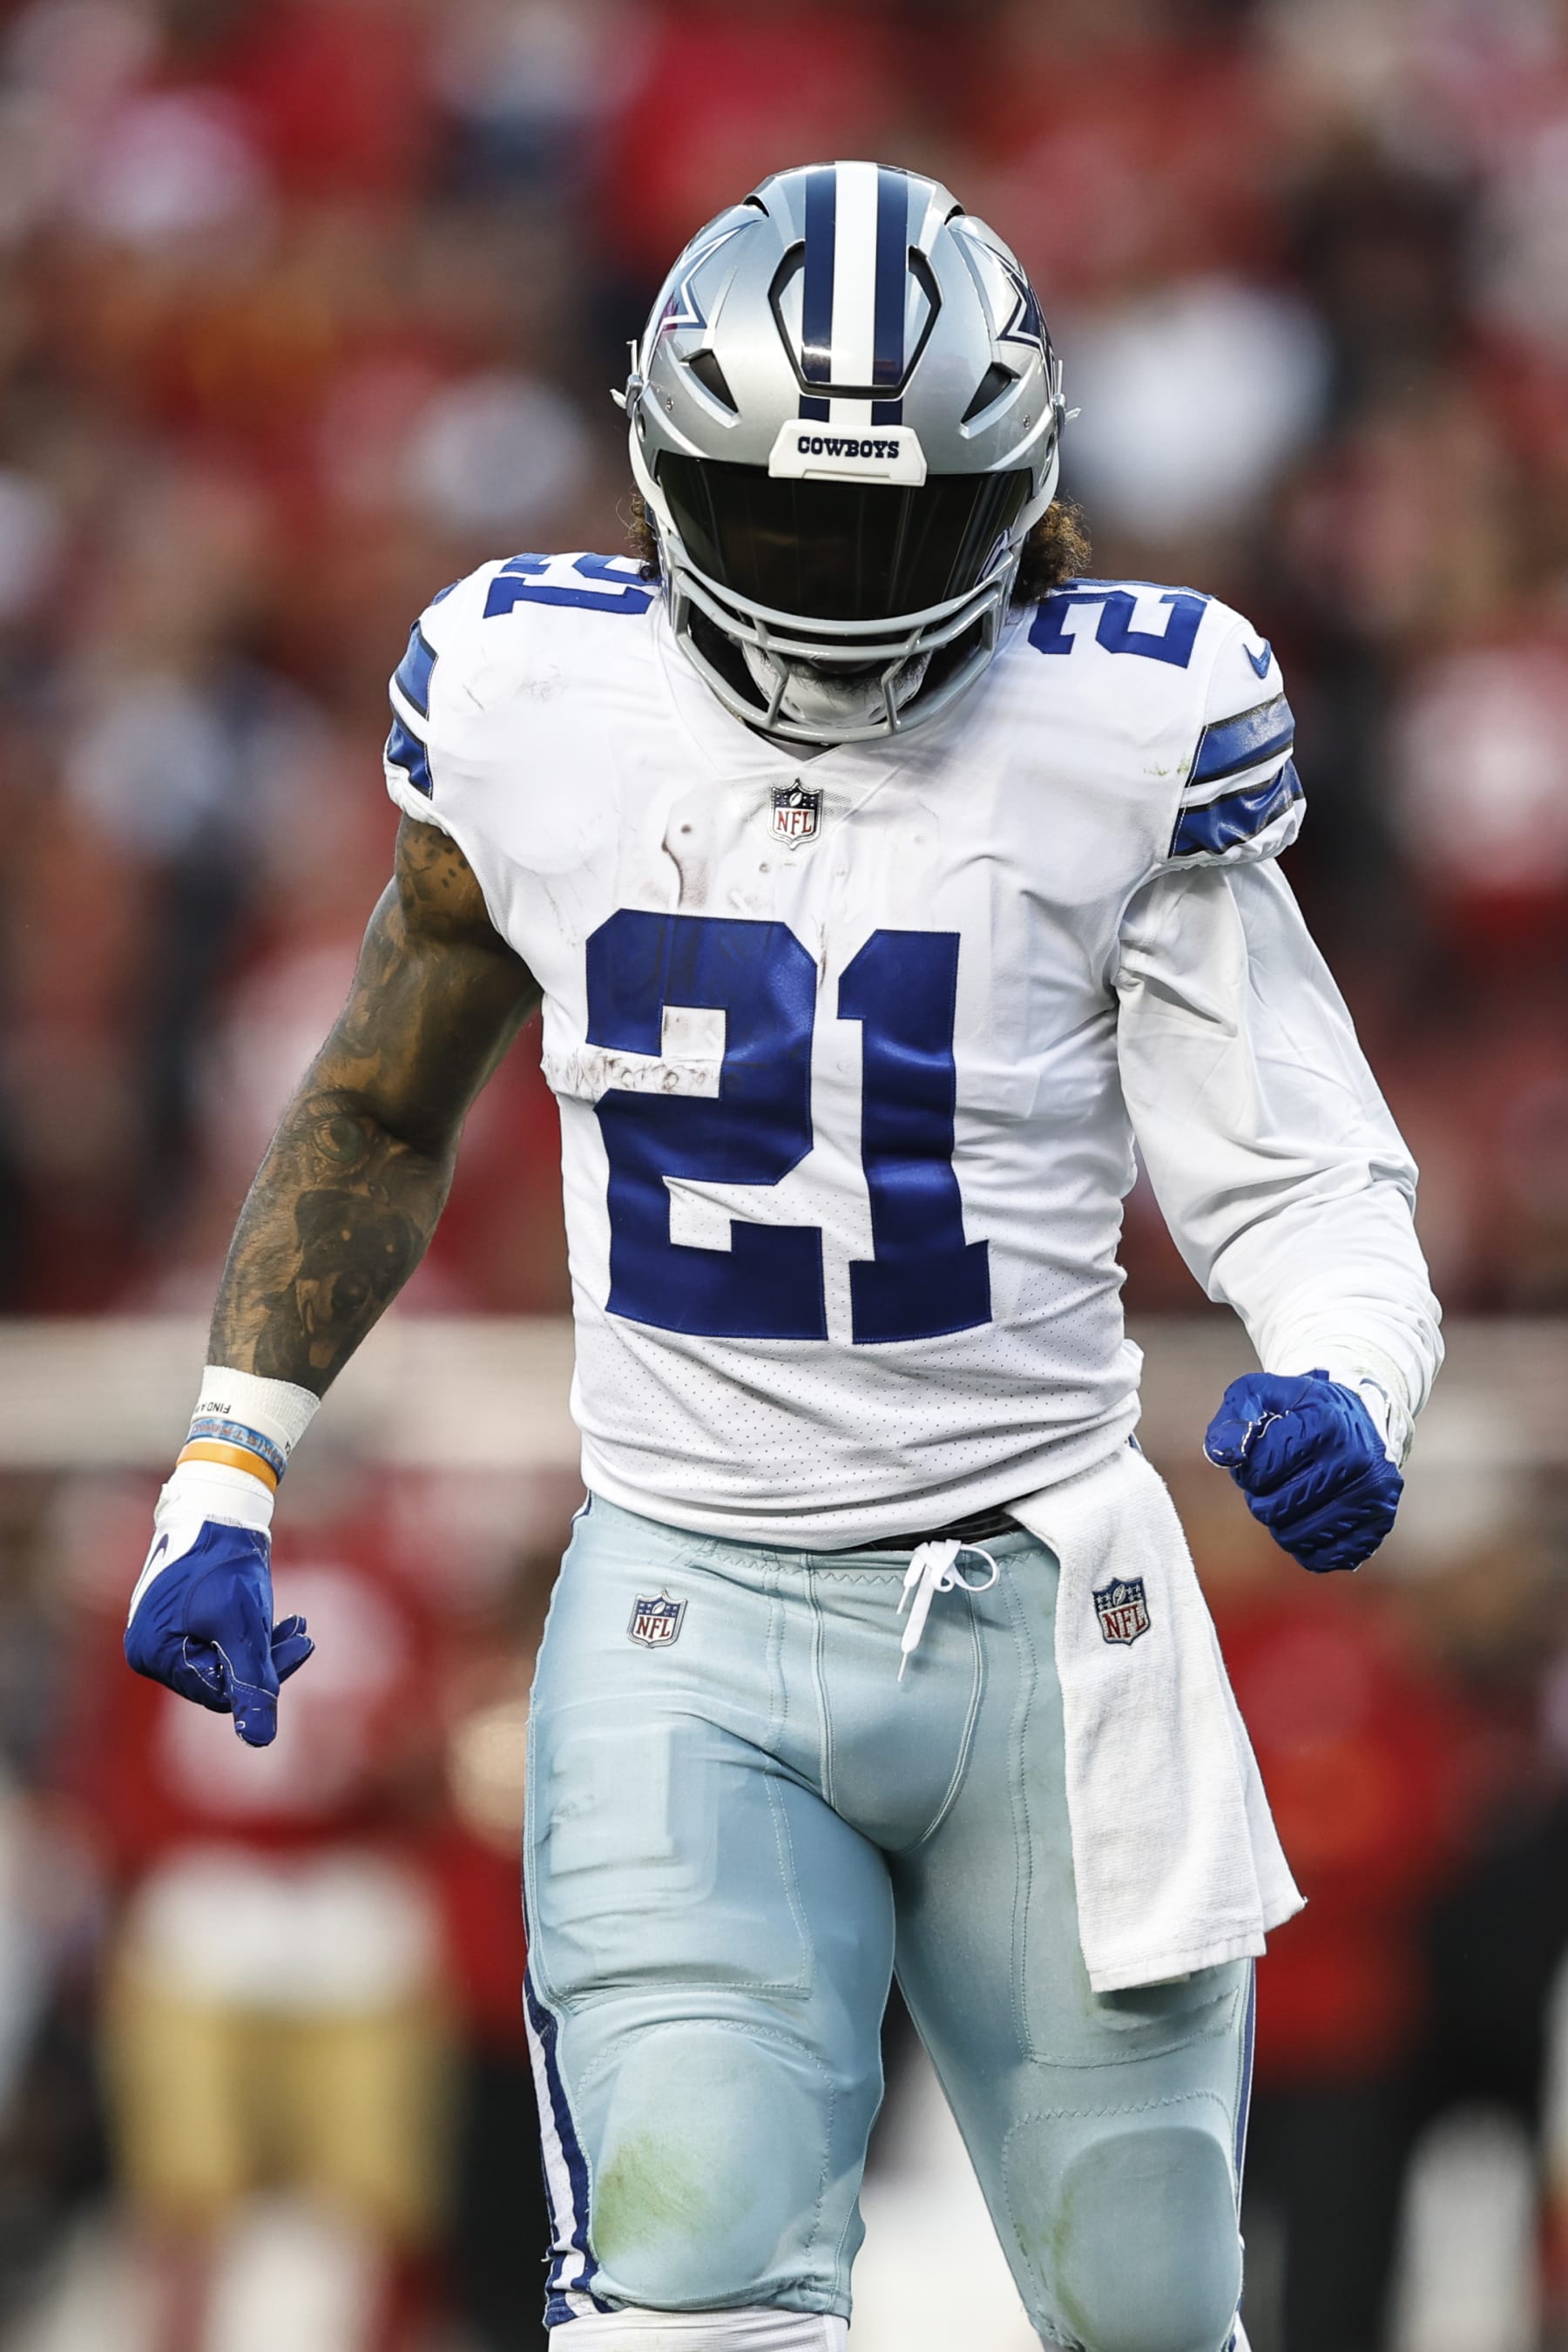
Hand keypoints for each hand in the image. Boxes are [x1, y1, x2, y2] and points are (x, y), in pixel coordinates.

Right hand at [125, 1485, 312, 1746]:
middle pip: (220, 1675)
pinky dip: (250, 1631)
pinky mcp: (181, 1615)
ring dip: (263, 1645)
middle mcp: (150, 1649)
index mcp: (155, 1655)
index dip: (263, 1677)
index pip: (217, 1692)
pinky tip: (283, 1621)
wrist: (218, 1503)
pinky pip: (218, 1637)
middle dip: (266, 1658)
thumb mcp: (243, 1626)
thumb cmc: (225, 1564)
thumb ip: (252, 1682)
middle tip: (303, 1635)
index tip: (300, 1645)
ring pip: (224, 1656)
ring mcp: (163, 1631)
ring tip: (298, 1625)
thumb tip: (259, 1742)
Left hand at [1203, 1368, 1402, 1574]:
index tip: (1260, 1461)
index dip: (1249, 1472)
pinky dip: (1309, 1549)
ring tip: (1290, 1500)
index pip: (1261, 1472)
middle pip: (1277, 1509)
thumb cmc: (1303, 1409)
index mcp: (1326, 1425)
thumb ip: (1235, 1418)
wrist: (1360, 1416)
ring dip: (1282, 1525)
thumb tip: (1224, 1455)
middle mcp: (1356, 1460)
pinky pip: (1329, 1557)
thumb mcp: (1263, 1394)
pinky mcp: (1380, 1520)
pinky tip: (1307, 1524)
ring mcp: (1372, 1494)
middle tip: (1272, 1485)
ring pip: (1298, 1538)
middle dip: (1262, 1500)